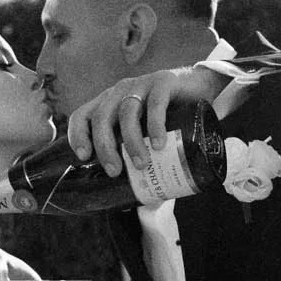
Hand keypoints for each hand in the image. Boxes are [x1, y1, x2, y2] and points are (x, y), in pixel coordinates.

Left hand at [67, 63, 227, 174]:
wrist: (202, 89)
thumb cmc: (169, 118)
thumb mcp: (145, 132)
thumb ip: (134, 152)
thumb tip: (126, 198)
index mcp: (110, 102)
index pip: (83, 115)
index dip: (78, 135)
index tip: (84, 157)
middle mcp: (121, 91)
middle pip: (102, 117)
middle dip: (104, 147)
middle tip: (114, 171)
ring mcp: (142, 84)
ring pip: (127, 112)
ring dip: (131, 141)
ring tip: (141, 164)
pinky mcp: (164, 82)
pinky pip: (155, 104)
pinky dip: (155, 125)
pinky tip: (159, 144)